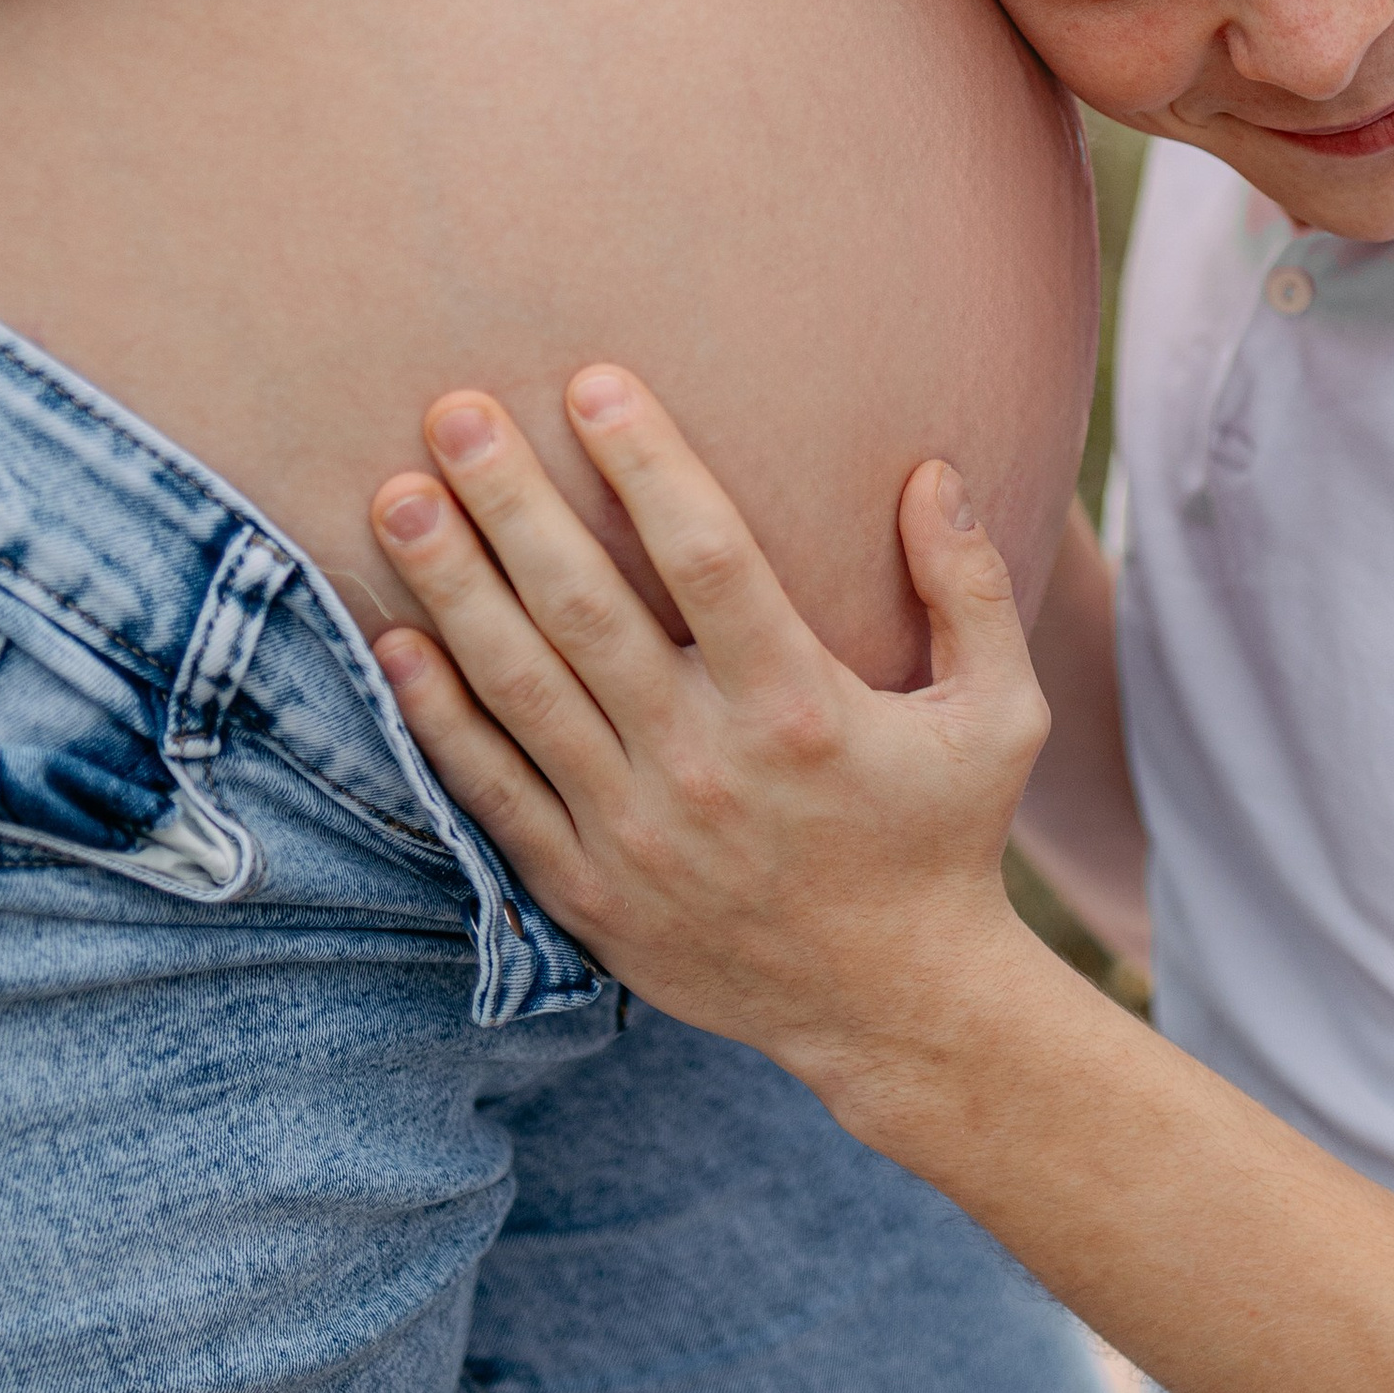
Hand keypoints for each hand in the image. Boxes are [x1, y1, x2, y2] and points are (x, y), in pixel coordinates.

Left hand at [368, 371, 1051, 1108]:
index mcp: (802, 709)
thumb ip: (972, 588)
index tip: (594, 383)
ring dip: (455, 588)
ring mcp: (636, 833)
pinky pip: (492, 791)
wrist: (892, 1009)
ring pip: (522, 690)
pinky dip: (437, 717)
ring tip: (399, 499)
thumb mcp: (1000, 715)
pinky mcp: (587, 890)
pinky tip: (394, 640)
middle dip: (513, 503)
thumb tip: (934, 468)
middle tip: (455, 410)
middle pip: (586, 612)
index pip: (710, 560)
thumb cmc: (945, 841)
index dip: (649, 466)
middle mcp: (707, 765)